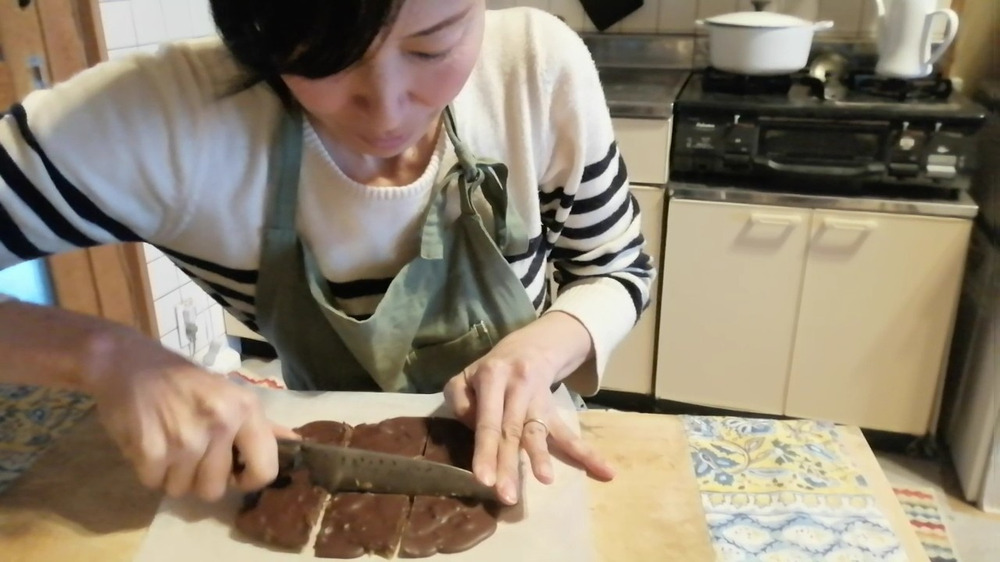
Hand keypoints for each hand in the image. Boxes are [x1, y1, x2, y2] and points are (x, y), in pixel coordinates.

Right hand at [82, 329, 290, 500]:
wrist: (126, 361)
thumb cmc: (183, 380)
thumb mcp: (229, 393)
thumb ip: (261, 424)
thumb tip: (297, 443)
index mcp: (245, 409)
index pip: (265, 470)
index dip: (248, 480)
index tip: (233, 472)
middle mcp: (220, 423)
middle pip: (216, 489)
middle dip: (200, 478)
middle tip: (189, 450)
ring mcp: (185, 438)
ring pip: (183, 490)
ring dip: (172, 474)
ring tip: (167, 442)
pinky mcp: (151, 450)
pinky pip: (154, 483)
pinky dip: (148, 470)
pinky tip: (148, 442)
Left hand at [443, 312, 614, 504]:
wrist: (531, 346)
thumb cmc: (491, 371)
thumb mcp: (466, 375)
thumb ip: (459, 399)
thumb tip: (474, 429)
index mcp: (492, 378)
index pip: (488, 420)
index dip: (486, 450)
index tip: (484, 480)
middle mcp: (517, 388)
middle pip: (513, 431)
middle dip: (510, 465)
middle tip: (508, 496)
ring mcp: (539, 400)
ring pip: (539, 431)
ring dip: (542, 457)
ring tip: (546, 480)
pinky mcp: (554, 411)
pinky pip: (569, 434)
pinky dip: (587, 454)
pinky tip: (605, 472)